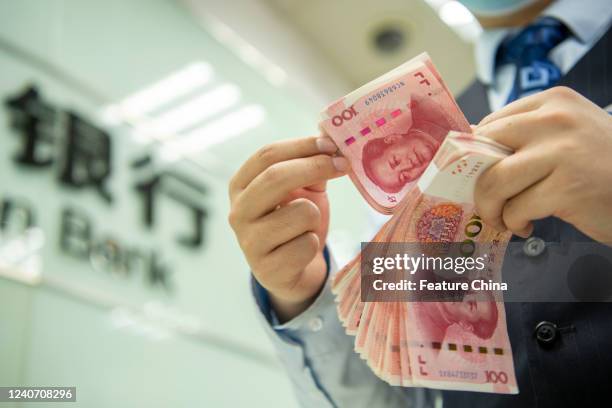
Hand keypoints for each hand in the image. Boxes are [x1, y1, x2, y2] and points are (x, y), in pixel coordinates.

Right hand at [228, 136, 347, 321]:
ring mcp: (249, 242)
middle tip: (344, 166)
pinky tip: (303, 249)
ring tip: (307, 227)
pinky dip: (314, 244)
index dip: (302, 146)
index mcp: (241, 185)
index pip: (266, 155)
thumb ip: (311, 163)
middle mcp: (238, 212)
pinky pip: (308, 244)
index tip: (332, 145)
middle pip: (275, 177)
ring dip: (316, 217)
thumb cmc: (295, 221)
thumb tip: (330, 133)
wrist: (293, 270)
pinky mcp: (268, 269)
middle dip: (315, 167)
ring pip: (301, 213)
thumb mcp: (301, 189)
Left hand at [474, 86, 611, 242]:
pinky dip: (514, 223)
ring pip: (493, 182)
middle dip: (476, 183)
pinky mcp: (568, 187)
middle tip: (487, 202)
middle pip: (484, 150)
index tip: (475, 176)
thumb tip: (470, 148)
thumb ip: (526, 137)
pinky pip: (516, 209)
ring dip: (491, 209)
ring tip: (505, 219)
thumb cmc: (603, 167)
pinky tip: (528, 226)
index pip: (489, 124)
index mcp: (553, 102)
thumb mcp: (567, 136)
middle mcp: (556, 120)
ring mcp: (563, 152)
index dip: (474, 156)